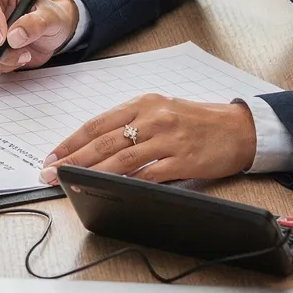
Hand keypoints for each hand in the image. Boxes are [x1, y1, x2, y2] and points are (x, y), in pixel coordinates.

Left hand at [38, 94, 256, 183]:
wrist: (241, 128)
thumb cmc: (198, 121)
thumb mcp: (162, 110)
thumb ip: (131, 124)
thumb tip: (95, 148)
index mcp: (143, 102)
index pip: (97, 124)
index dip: (71, 142)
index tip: (52, 156)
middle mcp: (154, 117)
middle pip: (103, 141)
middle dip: (73, 160)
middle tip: (51, 173)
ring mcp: (168, 138)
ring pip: (121, 158)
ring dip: (92, 174)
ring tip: (72, 184)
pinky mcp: (183, 159)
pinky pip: (149, 174)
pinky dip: (127, 183)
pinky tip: (110, 190)